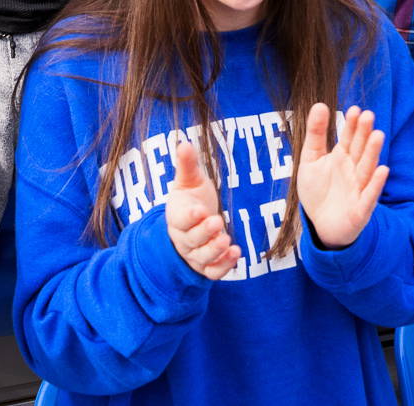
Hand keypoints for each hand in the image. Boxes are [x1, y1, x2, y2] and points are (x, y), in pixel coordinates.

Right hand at [165, 140, 239, 279]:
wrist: (195, 223)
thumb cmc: (192, 199)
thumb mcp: (190, 181)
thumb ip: (187, 165)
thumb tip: (184, 143)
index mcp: (176, 216)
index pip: (179, 219)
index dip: (188, 216)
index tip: (199, 210)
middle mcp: (183, 238)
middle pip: (190, 240)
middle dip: (204, 233)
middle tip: (218, 222)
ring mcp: (194, 254)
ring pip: (201, 258)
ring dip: (214, 251)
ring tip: (228, 241)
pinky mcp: (207, 265)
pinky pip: (212, 272)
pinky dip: (223, 266)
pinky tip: (237, 254)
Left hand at [296, 103, 388, 248]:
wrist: (318, 224)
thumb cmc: (317, 190)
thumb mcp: (311, 159)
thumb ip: (316, 134)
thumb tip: (320, 104)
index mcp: (343, 156)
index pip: (349, 137)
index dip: (352, 125)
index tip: (355, 110)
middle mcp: (354, 169)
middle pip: (360, 149)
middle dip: (364, 134)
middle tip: (368, 116)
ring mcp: (359, 188)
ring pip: (367, 168)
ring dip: (373, 153)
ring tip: (377, 136)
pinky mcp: (360, 209)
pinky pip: (369, 195)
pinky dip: (376, 184)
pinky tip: (382, 170)